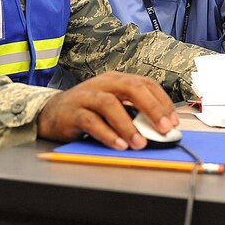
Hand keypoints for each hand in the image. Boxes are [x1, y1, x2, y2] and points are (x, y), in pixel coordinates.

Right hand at [37, 72, 178, 149]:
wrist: (50, 114)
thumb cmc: (88, 111)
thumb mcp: (114, 106)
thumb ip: (133, 113)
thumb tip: (160, 129)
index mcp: (117, 79)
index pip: (145, 84)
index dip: (162, 102)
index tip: (174, 121)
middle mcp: (103, 84)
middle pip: (132, 89)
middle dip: (152, 109)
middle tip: (165, 129)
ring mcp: (86, 96)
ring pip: (110, 104)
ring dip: (129, 126)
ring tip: (141, 143)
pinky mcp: (72, 112)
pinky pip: (91, 122)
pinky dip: (108, 134)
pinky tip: (119, 145)